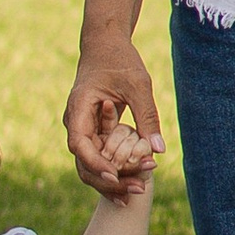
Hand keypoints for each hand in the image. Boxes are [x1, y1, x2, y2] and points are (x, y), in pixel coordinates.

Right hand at [66, 27, 164, 192]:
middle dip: (109, 180)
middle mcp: (76, 123)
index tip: (115, 175)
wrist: (106, 45)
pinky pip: (102, 156)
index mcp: (78, 109)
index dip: (95, 163)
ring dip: (114, 179)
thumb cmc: (120, 60)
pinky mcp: (95, 132)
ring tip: (139, 190)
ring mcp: (84, 129)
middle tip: (136, 190)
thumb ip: (146, 115)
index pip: (79, 144)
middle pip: (84, 162)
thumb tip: (158, 149)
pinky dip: (117, 169)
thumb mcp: (138, 85)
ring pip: (92, 164)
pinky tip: (134, 183)